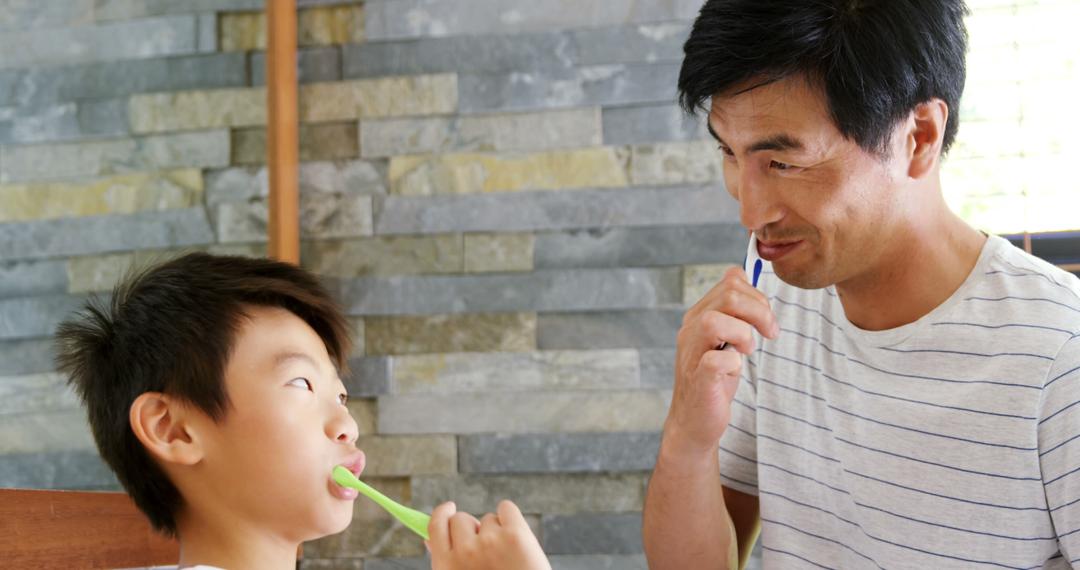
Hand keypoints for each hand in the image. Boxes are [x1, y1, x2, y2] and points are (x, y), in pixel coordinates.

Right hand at [428, 500, 550, 569]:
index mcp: (446, 567)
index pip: (436, 526)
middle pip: (461, 519)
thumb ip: (446, 563)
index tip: (448, 508)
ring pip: (488, 519)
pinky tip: (518, 542)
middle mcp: (464, 552)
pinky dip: (511, 519)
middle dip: (472, 528)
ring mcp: (490, 541)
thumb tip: (429, 540)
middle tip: (488, 548)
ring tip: (508, 558)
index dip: (441, 513)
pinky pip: (506, 509)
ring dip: (496, 532)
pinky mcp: (515, 534)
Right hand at [665, 266, 778, 456]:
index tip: (766, 319)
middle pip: (728, 295)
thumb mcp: (728, 340)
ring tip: (748, 350)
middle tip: (769, 334)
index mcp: (700, 315)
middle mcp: (691, 329)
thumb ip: (737, 316)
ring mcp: (692, 354)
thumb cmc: (715, 379)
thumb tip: (758, 295)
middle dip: (760, 311)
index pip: (730, 281)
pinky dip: (733, 362)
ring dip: (743, 332)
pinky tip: (735, 369)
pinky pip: (714, 360)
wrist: (695, 420)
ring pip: (713, 320)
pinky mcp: (699, 379)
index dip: (756, 294)